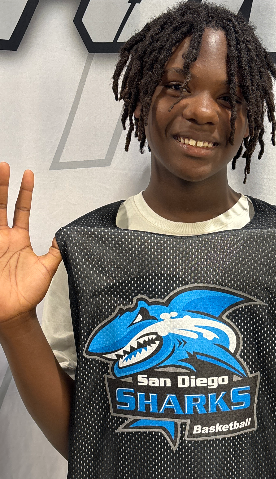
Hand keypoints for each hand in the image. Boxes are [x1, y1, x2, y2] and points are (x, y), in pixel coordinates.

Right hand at [0, 163, 61, 323]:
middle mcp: (3, 237)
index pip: (21, 209)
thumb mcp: (47, 268)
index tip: (28, 173)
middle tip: (4, 165)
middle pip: (0, 205)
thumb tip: (66, 236)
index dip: (24, 191)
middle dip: (2, 185)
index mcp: (18, 238)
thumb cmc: (28, 292)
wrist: (14, 313)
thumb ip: (56, 251)